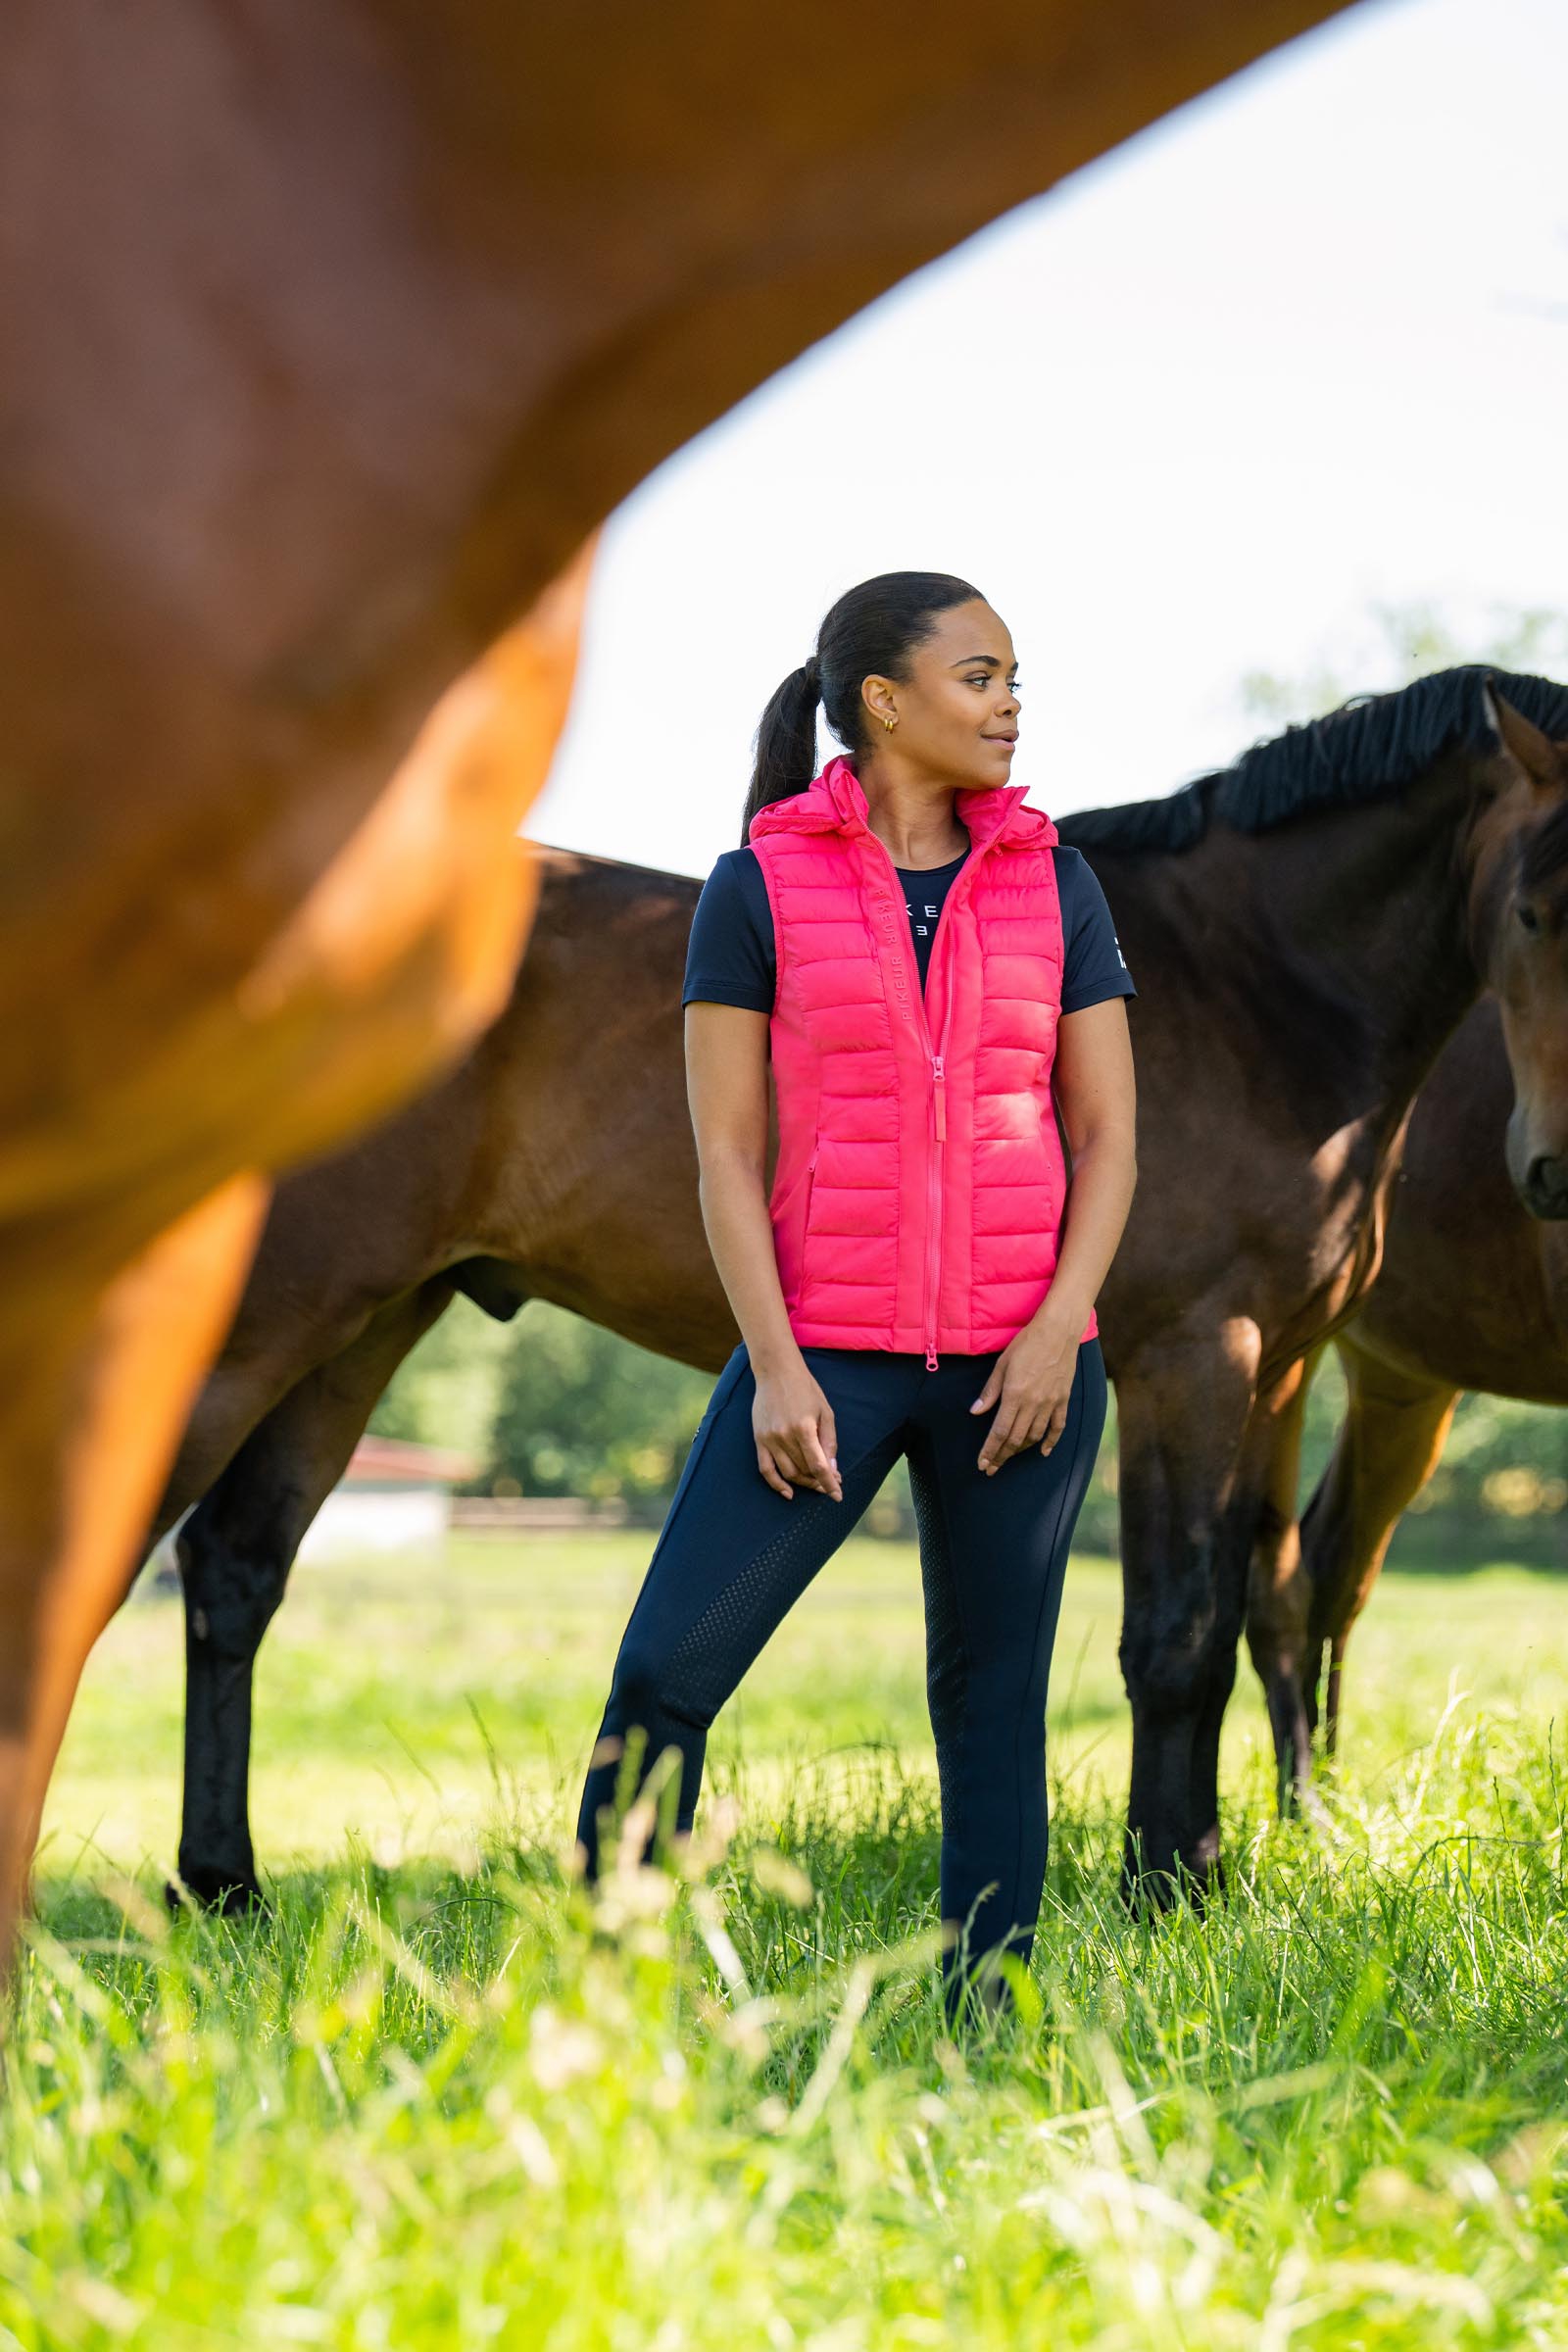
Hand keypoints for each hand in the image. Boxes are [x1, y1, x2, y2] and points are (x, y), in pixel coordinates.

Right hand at [752, 1359, 841, 1500]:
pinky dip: (776, 1484)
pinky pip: (765, 1469)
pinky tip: (788, 1493)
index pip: (818, 1466)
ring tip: (815, 1483)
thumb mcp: (825, 1411)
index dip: (829, 1483)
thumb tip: (833, 1469)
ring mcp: (769, 1439)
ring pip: (788, 1473)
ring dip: (804, 1483)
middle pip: (804, 1471)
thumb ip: (829, 1441)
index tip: (838, 1495)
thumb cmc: (805, 1389)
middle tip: (831, 1483)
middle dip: (820, 1481)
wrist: (776, 1371)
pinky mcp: (759, 1439)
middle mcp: (785, 1436)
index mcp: (804, 1428)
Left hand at [969, 1318, 1077, 1475]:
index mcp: (1015, 1395)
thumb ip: (990, 1391)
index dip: (990, 1450)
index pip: (999, 1431)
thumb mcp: (1002, 1365)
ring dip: (1020, 1450)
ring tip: (1009, 1456)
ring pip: (1035, 1436)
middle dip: (1001, 1456)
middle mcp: (1033, 1403)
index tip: (982, 1463)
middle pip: (1015, 1439)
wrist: (1058, 1331)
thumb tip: (975, 1412)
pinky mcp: (1063, 1400)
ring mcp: (1051, 1403)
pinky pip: (1058, 1427)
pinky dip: (1050, 1442)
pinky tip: (1043, 1452)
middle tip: (991, 1468)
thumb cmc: (1026, 1344)